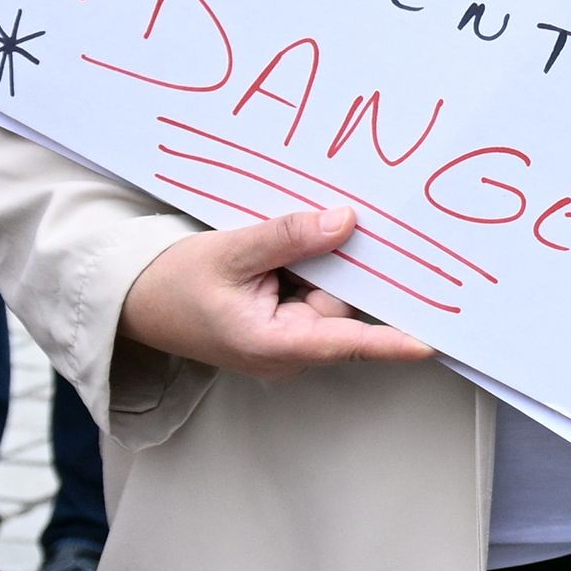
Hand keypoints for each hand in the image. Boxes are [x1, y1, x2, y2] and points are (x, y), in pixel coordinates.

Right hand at [120, 203, 438, 375]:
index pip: (348, 342)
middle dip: (350, 267)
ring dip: (323, 262)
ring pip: (331, 292)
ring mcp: (288, 337)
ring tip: (293, 238)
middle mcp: (290, 349)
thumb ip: (288, 237)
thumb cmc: (174, 284)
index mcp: (275, 344)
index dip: (394, 340)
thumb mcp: (229, 252)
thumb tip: (344, 221)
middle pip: (345, 304)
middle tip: (353, 224)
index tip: (436, 340)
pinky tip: (292, 246)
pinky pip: (314, 289)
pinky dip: (310, 265)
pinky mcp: (284, 321)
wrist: (135, 301)